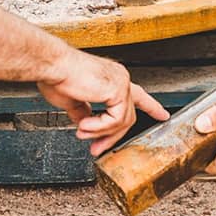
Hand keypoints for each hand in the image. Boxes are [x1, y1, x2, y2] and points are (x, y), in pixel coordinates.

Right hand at [38, 49, 169, 155]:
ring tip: (82, 132)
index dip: (151, 106)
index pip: (137, 94)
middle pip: (127, 116)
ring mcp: (121, 83)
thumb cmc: (57, 77)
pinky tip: (84, 125)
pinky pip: (115, 120)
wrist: (52, 66)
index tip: (163, 115)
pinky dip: (99, 128)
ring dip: (100, 133)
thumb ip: (84, 112)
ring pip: (122, 121)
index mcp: (111, 78)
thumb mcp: (72, 100)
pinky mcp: (118, 90)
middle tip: (96, 149)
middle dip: (111, 137)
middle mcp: (119, 78)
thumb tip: (86, 124)